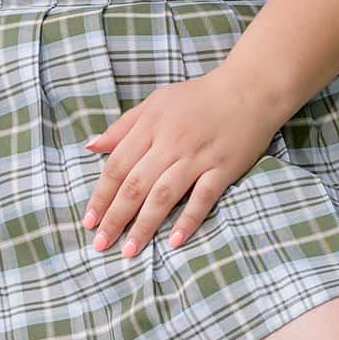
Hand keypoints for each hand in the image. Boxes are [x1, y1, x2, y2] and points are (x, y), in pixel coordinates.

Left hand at [81, 65, 282, 260]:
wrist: (249, 89)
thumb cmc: (198, 98)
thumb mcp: (155, 102)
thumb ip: (123, 126)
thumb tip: (91, 147)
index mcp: (150, 125)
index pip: (118, 166)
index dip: (101, 195)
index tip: (89, 221)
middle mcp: (170, 142)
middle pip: (136, 185)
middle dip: (116, 217)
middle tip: (101, 244)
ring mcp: (198, 156)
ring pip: (164, 194)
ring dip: (145, 225)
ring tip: (130, 250)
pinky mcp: (223, 168)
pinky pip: (203, 197)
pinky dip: (188, 219)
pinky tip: (174, 241)